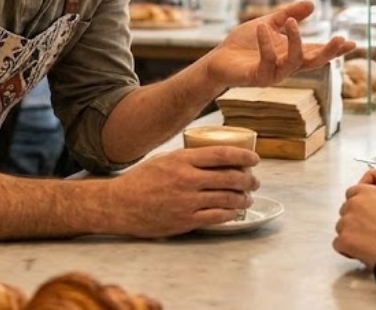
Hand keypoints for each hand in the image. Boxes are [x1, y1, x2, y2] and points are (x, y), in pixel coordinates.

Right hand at [107, 147, 259, 236]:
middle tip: (254, 181)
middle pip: (229, 177)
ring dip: (243, 198)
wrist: (121, 204)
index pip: (220, 154)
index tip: (254, 159)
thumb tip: (212, 158)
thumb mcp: (163, 159)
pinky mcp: (186, 220)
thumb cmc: (140, 180)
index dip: (242, 156)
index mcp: (181, 159)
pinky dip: (231, 214)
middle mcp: (186, 179)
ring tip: (246, 197)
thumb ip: (186, 159)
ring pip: (227, 199)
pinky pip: (218, 217)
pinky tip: (234, 212)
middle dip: (248, 179)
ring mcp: (187, 201)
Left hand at [204, 0, 353, 88]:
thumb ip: (289, 15)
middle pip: (314, 62)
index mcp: (291, 54)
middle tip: (341, 39)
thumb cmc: (243, 44)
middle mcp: (287, 66)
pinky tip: (262, 28)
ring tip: (292, 21)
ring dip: (295, 41)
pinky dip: (266, 43)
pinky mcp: (258, 76)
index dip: (335, 49)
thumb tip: (312, 3)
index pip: (317, 52)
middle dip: (329, 52)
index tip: (353, 42)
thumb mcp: (268, 24)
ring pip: (294, 61)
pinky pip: (268, 61)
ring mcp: (274, 73)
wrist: (218, 59)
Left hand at [333, 183, 375, 269]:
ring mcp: (347, 220)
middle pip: (345, 211)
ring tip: (367, 245)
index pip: (352, 193)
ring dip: (349, 236)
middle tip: (367, 233)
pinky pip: (338, 244)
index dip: (357, 207)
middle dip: (352, 221)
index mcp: (369, 192)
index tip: (362, 215)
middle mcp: (355, 202)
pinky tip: (360, 253)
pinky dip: (346, 250)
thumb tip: (370, 213)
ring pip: (340, 228)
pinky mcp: (344, 238)